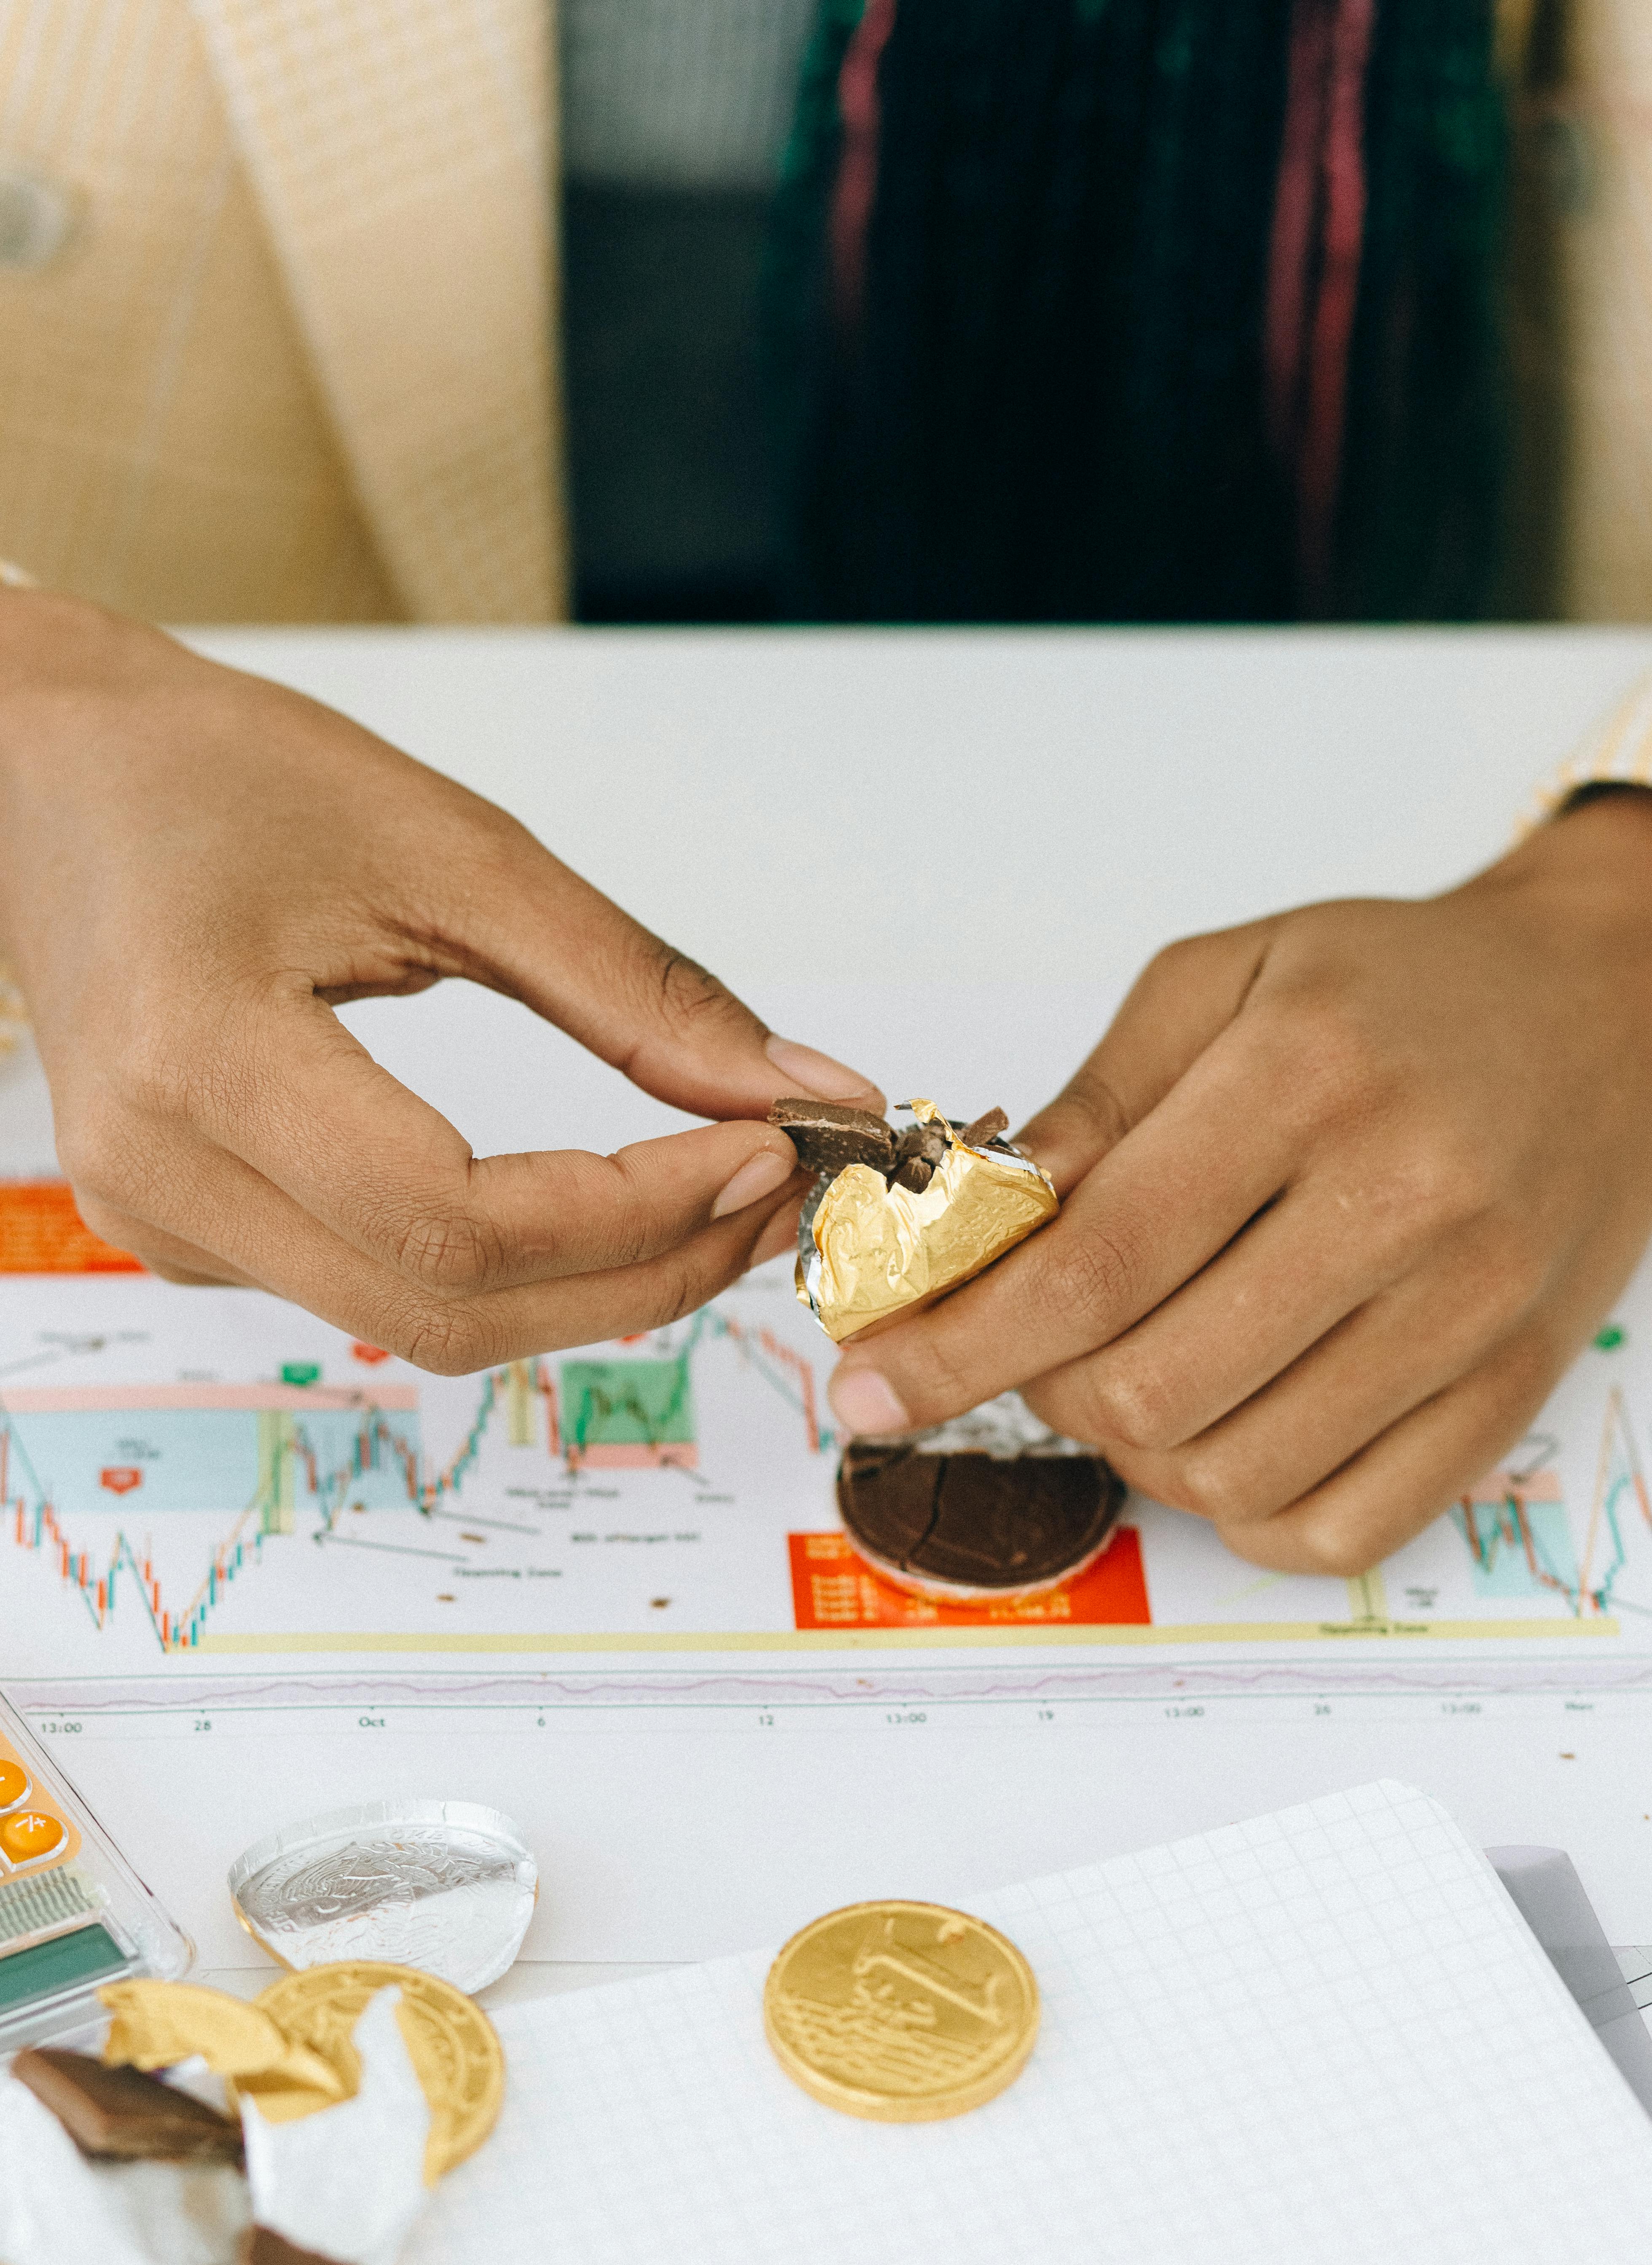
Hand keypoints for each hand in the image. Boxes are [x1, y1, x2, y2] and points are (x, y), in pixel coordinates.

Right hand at [0, 593, 874, 1367]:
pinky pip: (380, 1290)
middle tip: (773, 1194)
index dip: (637, 1212)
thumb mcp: (453, 847)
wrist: (48, 779)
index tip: (765, 1151)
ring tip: (712, 1195)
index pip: (457, 1220)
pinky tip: (596, 1202)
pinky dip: (512, 1265)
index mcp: (202, 1060)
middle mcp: (161, 1173)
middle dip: (645, 1271)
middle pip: (451, 1306)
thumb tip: (798, 1086)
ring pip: (426, 1321)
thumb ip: (633, 986)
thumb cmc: (222, 777)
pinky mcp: (189, 1231)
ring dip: (593, 1282)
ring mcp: (163, 1220)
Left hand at [828, 790, 1651, 1572]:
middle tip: (1033, 1342)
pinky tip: (1226, 1427)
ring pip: (1233, 1476)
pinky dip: (1246, 1509)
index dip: (957, 1344)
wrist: (1606, 1006)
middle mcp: (1407, 1203)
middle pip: (1150, 1391)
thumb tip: (965, 1229)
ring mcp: (1473, 1313)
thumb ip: (1092, 1106)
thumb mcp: (1224, 977)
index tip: (872, 1383)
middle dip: (1044, 1390)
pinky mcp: (1514, 1389)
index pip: (1092, 1267)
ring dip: (1140, 1452)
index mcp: (1308, 1078)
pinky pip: (1341, 1530)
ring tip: (1136, 1367)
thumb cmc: (1398, 987)